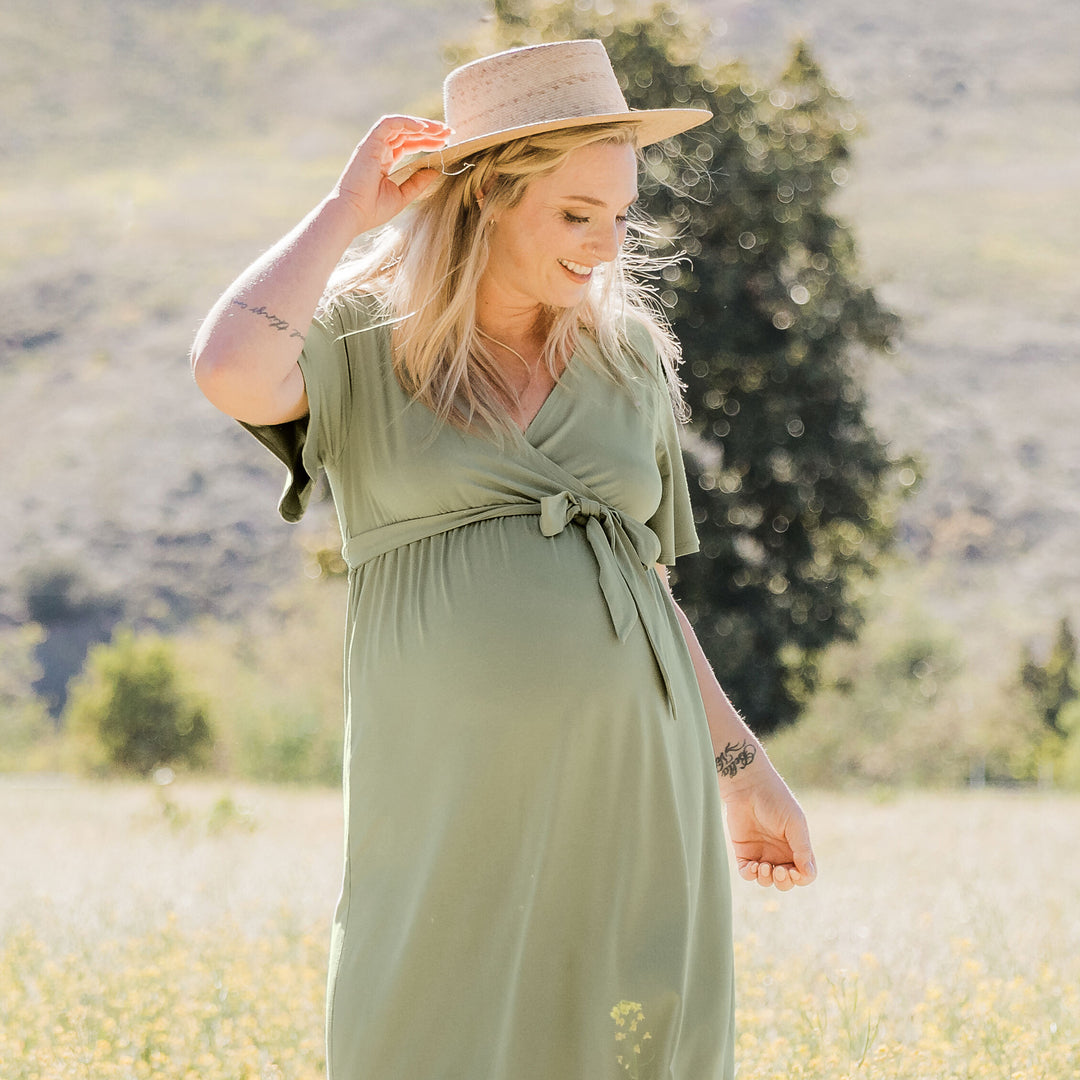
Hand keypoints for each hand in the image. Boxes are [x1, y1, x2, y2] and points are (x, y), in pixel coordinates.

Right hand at [331, 115, 451, 233]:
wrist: (353, 214)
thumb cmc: (373, 210)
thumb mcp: (403, 195)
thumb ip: (418, 182)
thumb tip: (436, 170)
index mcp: (385, 161)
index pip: (408, 144)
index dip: (427, 141)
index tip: (445, 143)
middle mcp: (379, 150)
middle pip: (407, 133)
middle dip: (429, 131)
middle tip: (448, 132)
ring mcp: (374, 145)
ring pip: (400, 126)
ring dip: (422, 125)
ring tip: (440, 129)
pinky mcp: (370, 143)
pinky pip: (389, 124)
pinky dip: (406, 122)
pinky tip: (424, 127)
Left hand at [723, 772, 816, 891]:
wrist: (748, 787)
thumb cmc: (776, 800)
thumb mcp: (795, 823)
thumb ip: (802, 848)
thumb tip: (807, 873)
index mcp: (797, 847)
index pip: (805, 874)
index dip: (801, 878)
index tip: (794, 870)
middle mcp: (780, 853)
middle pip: (785, 882)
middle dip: (784, 882)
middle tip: (779, 870)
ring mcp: (762, 853)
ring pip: (766, 881)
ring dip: (766, 880)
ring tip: (764, 866)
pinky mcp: (744, 851)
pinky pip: (747, 873)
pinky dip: (750, 875)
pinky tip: (752, 866)